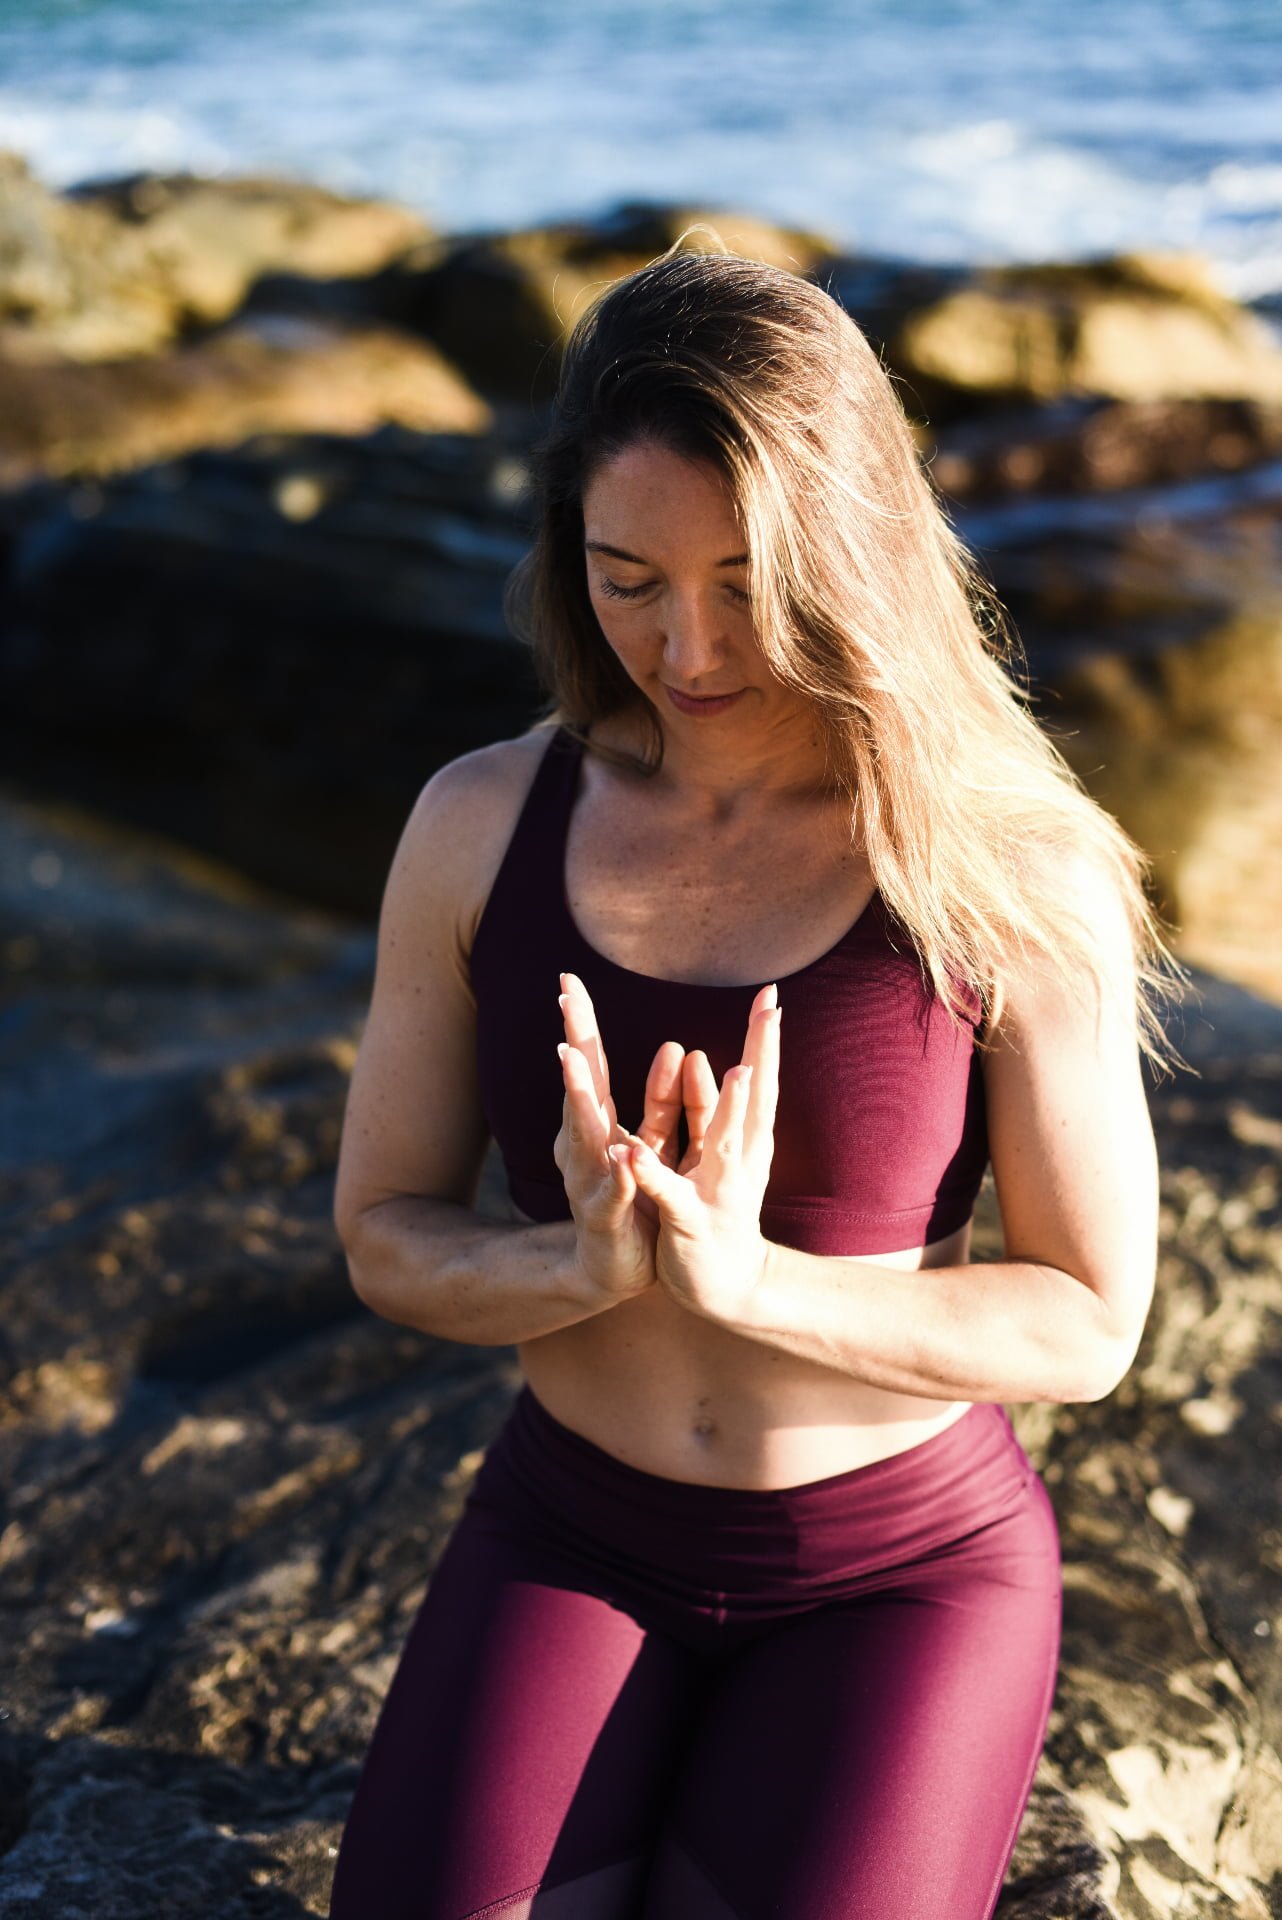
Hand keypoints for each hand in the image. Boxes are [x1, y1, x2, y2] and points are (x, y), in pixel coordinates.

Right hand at [553, 972, 688, 1304]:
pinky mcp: (606, 1216)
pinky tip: (619, 1156)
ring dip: (579, 1097)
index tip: (567, 977)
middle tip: (563, 1003)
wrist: (611, 1268)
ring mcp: (589, 1179)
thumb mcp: (650, 1142)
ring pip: (585, 1132)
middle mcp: (583, 1144)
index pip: (590, 1063)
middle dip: (573, 1043)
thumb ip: (662, 1099)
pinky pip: (613, 1192)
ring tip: (570, 1062)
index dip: (580, 1022)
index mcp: (597, 1123)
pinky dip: (616, 1174)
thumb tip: (675, 1047)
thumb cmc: (630, 1197)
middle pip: (579, 1086)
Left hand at [612, 984, 780, 1324]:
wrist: (728, 1283)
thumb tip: (723, 1059)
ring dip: (718, 1105)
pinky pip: (667, 1192)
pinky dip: (650, 1171)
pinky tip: (631, 1149)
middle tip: (770, 1012)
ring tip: (720, 1068)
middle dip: (760, 1055)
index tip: (773, 993)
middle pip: (753, 1098)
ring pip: (720, 1140)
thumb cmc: (723, 1206)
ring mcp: (719, 1188)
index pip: (760, 1077)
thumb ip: (717, 1108)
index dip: (766, 1036)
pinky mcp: (689, 1219)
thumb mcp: (724, 1152)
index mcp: (746, 1137)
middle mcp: (742, 1156)